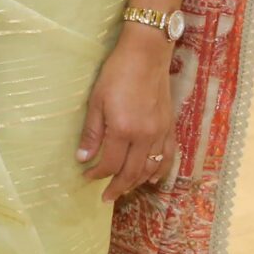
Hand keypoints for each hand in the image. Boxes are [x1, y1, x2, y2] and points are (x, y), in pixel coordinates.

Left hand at [79, 27, 178, 201]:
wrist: (146, 56)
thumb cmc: (116, 75)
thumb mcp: (96, 102)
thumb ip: (92, 132)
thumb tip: (83, 158)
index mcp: (124, 130)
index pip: (111, 163)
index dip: (98, 174)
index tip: (86, 177)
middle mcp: (146, 136)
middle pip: (133, 172)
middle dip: (118, 187)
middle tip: (106, 197)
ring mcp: (161, 132)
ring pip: (152, 168)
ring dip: (138, 182)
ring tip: (124, 189)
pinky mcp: (170, 127)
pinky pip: (169, 156)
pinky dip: (160, 170)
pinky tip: (152, 178)